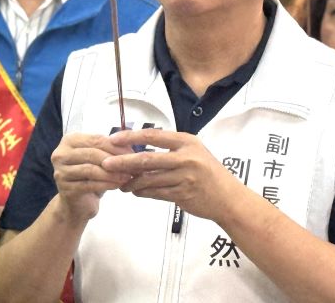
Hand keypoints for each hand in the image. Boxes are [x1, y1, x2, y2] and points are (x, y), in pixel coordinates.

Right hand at [51, 133, 132, 224]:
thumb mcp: (101, 158)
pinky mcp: (64, 188)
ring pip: (91, 169)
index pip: (96, 139)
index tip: (133, 152)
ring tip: (128, 176)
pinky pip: (89, 184)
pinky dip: (106, 184)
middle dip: (115, 159)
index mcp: (69, 140)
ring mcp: (60, 172)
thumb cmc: (91, 175)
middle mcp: (60, 154)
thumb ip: (111, 148)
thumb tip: (130, 143)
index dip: (116, 146)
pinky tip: (118, 185)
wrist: (78, 202)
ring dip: (112, 173)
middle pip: (92, 153)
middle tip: (132, 165)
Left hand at [103, 129, 244, 223]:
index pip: (153, 135)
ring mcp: (184, 177)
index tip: (113, 139)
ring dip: (130, 182)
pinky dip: (142, 192)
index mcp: (186, 142)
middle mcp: (185, 157)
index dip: (130, 137)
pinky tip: (134, 191)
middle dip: (123, 161)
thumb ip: (170, 150)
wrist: (228, 198)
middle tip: (106, 163)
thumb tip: (140, 148)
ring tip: (119, 183)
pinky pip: (155, 193)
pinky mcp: (182, 194)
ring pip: (148, 179)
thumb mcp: (194, 153)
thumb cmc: (209, 173)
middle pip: (146, 158)